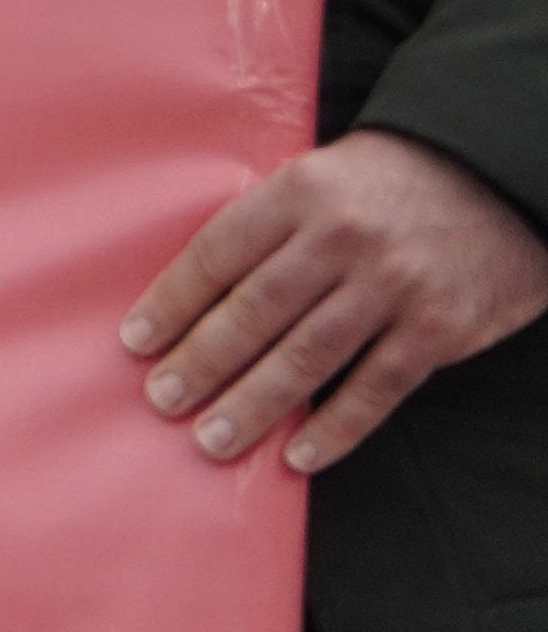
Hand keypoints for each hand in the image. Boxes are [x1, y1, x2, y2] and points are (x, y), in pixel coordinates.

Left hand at [128, 129, 547, 471]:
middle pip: (256, 312)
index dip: (173, 303)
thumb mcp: (318, 177)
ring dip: (254, 404)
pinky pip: (376, 388)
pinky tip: (296, 456)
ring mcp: (393, 286)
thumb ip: (267, 226)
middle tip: (162, 401)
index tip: (135, 343)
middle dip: (202, 362)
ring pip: (308, 357)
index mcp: (300, 192)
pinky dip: (335, 428)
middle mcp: (343, 238)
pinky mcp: (438, 329)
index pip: (219, 255)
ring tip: (211, 440)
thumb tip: (197, 295)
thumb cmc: (386, 182)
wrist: (496, 176)